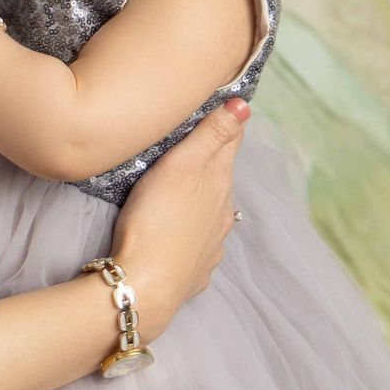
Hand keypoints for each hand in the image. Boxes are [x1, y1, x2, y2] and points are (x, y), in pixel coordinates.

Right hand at [108, 100, 247, 329]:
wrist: (145, 285)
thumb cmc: (156, 219)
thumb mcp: (181, 166)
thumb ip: (212, 135)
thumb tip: (245, 105)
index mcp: (219, 182)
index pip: (230, 141)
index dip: (227, 121)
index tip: (224, 103)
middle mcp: (223, 212)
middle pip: (221, 176)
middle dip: (212, 159)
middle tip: (193, 142)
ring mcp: (212, 244)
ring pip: (213, 211)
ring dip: (203, 197)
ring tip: (184, 188)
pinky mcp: (196, 268)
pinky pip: (200, 243)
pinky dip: (194, 231)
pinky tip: (181, 232)